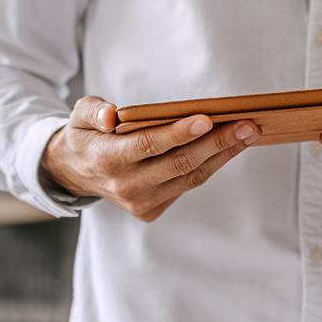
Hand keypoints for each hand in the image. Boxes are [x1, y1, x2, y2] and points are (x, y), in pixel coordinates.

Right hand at [41, 95, 258, 222]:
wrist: (74, 172)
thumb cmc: (86, 134)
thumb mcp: (79, 115)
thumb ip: (94, 111)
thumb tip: (111, 115)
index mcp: (107, 159)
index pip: (149, 145)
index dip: (178, 133)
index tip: (207, 119)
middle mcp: (126, 186)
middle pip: (179, 163)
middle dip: (218, 143)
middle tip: (248, 124)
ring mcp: (140, 202)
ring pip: (190, 177)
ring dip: (223, 155)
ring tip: (248, 133)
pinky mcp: (151, 210)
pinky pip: (187, 185)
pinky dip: (210, 165)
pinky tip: (229, 147)